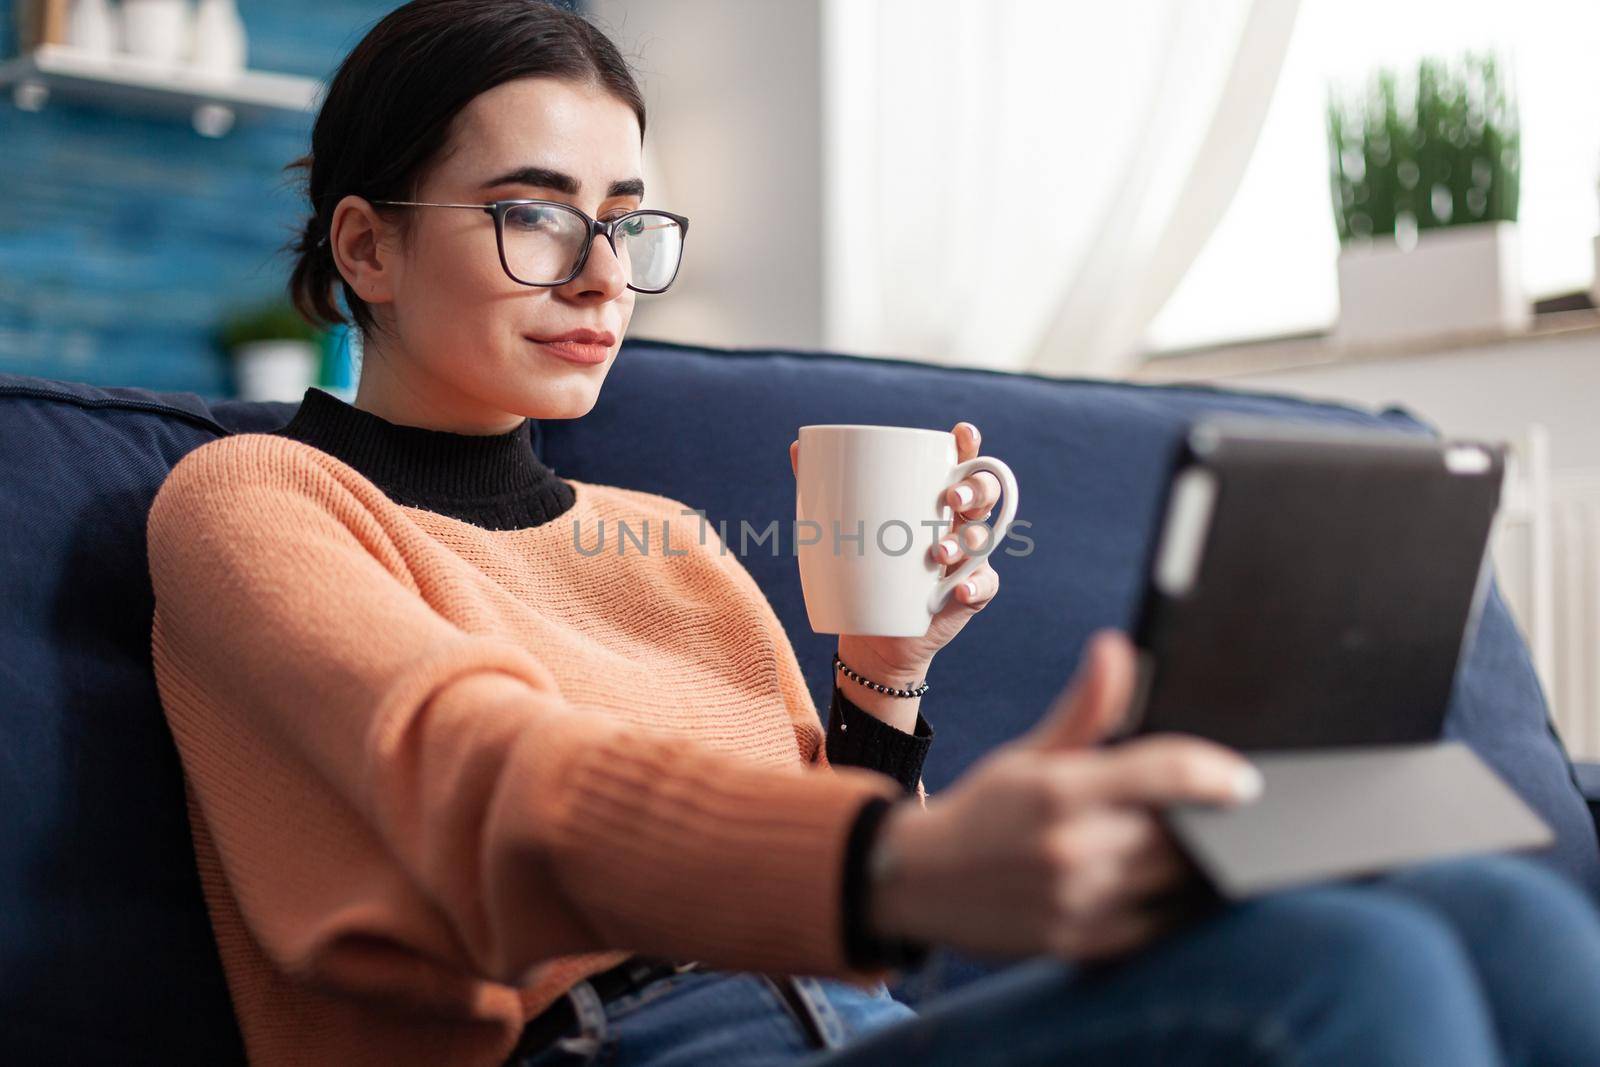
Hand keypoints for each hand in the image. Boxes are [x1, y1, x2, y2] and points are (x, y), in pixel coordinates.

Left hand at [790, 421, 1003, 681]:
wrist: (871, 630)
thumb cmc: (862, 566)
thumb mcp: (845, 525)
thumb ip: (822, 484)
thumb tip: (796, 448)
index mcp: (931, 496)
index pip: (959, 461)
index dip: (968, 444)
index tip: (962, 434)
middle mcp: (956, 522)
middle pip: (985, 492)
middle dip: (975, 489)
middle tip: (951, 499)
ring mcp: (967, 558)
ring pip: (983, 537)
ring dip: (968, 540)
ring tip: (939, 553)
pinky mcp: (969, 593)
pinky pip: (986, 586)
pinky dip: (975, 586)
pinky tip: (958, 589)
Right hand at [866, 630, 1262, 961]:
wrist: (915, 879)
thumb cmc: (983, 811)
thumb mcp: (1030, 753)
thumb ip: (1086, 709)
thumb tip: (1116, 648)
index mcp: (1060, 789)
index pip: (1166, 774)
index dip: (1217, 774)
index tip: (1243, 780)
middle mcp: (1071, 847)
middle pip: (1179, 834)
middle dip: (1205, 823)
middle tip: (1226, 815)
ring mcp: (1076, 902)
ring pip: (1174, 884)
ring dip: (1196, 867)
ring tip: (1205, 850)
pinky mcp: (1078, 945)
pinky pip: (1154, 929)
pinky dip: (1174, 910)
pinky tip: (1176, 892)